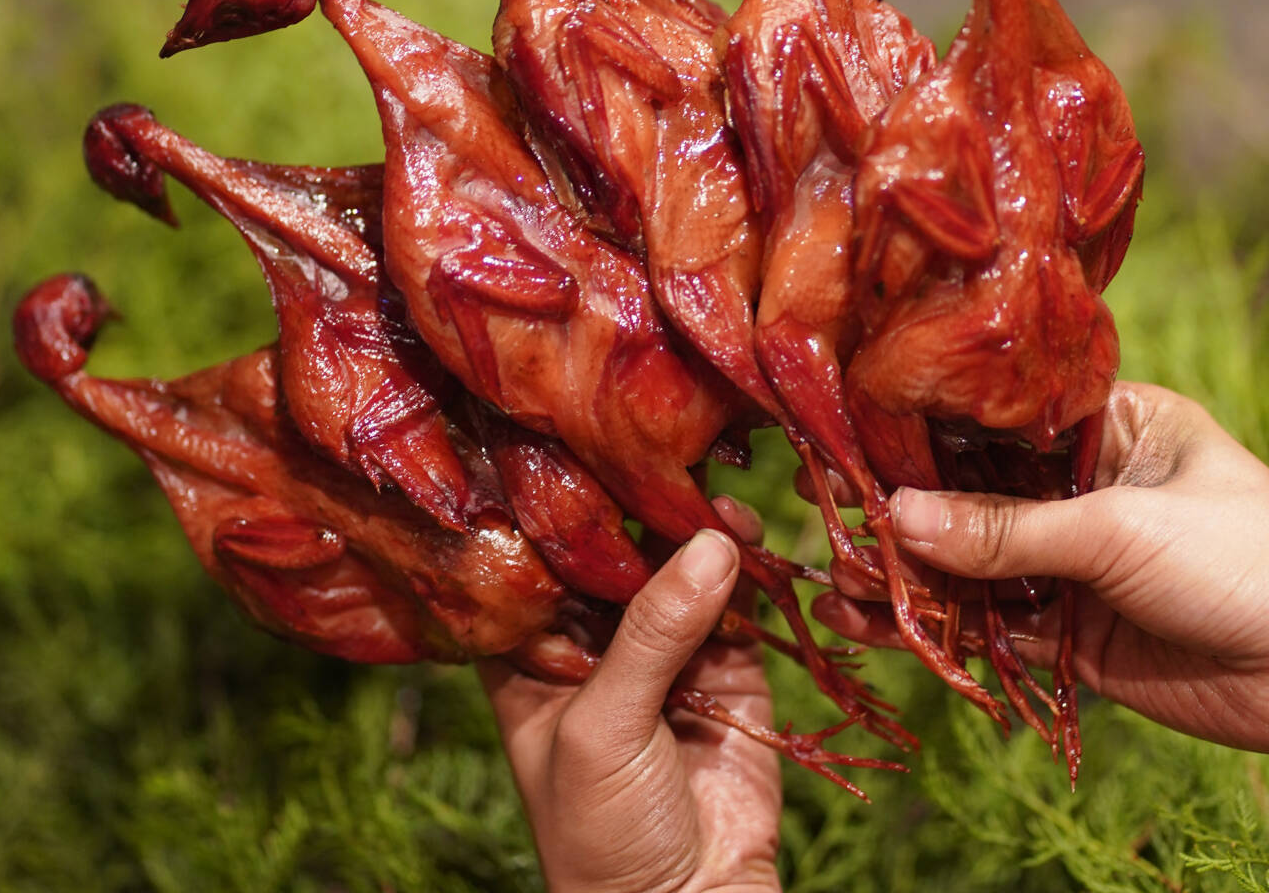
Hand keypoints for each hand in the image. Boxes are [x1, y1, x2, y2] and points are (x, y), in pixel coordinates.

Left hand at [478, 497, 780, 892]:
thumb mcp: (603, 728)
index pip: (541, 565)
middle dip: (642, 517)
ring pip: (679, 573)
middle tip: (669, 464)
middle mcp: (594, 642)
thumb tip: (713, 543)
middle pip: (617, 560)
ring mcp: (662, 653)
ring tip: (716, 502)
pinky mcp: (726, 670)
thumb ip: (653, 632)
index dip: (564, 513)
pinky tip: (748, 538)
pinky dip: (746, 574)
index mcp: (534, 654)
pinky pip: (735, 606)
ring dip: (698, 537)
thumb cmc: (601, 833)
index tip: (589, 448)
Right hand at [815, 382, 1268, 750]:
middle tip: (824, 514)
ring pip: (971, 563)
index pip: (992, 422)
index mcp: (1105, 426)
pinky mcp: (1073, 632)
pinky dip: (937, 625)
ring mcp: (1075, 561)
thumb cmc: (1246, 557)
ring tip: (837, 580)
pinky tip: (877, 622)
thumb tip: (897, 518)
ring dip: (907, 573)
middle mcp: (1082, 487)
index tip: (848, 438)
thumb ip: (1006, 530)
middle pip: (970, 495)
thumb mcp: (1120, 527)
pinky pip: (991, 622)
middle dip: (900, 510)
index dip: (920, 432)